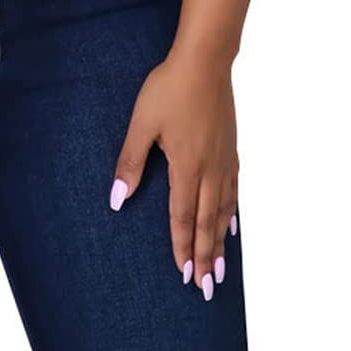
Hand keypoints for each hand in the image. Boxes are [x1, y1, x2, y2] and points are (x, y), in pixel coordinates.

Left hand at [108, 47, 239, 299]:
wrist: (204, 62)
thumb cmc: (169, 90)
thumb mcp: (142, 124)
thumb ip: (131, 162)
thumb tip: (117, 198)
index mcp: (186, 167)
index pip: (183, 218)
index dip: (183, 248)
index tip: (184, 275)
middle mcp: (209, 170)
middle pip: (207, 223)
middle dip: (206, 258)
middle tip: (207, 288)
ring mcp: (224, 160)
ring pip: (223, 211)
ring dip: (222, 243)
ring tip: (222, 269)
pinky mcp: (231, 149)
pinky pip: (234, 191)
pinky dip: (232, 213)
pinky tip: (232, 224)